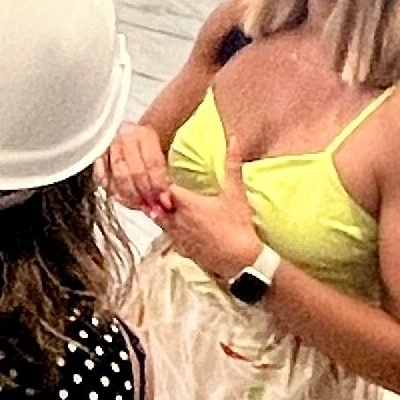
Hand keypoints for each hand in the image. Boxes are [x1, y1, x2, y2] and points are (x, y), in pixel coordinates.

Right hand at [101, 123, 173, 216]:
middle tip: (153, 208)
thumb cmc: (154, 146)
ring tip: (141, 207)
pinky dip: (114, 193)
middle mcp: (124, 137)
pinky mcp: (97, 157)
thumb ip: (166, 176)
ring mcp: (108, 147)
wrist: (138, 136)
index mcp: (145, 133)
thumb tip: (166, 200)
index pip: (152, 164)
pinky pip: (102, 179)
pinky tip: (125, 201)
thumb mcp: (167, 154)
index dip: (158, 186)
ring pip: (118, 178)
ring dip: (130, 198)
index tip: (165, 202)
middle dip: (145, 195)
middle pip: (134, 172)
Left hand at [158, 159, 264, 285]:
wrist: (241, 260)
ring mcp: (178, 237)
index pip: (165, 189)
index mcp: (187, 204)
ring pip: (161, 223)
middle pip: (158, 207)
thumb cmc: (238, 226)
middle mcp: (178, 220)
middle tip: (168, 196)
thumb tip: (234, 139)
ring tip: (175, 210)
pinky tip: (184, 228)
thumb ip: (232, 164)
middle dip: (162, 201)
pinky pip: (170, 238)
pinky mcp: (183, 251)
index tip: (172, 183)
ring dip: (165, 216)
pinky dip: (172, 231)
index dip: (166, 185)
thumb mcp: (235, 192)